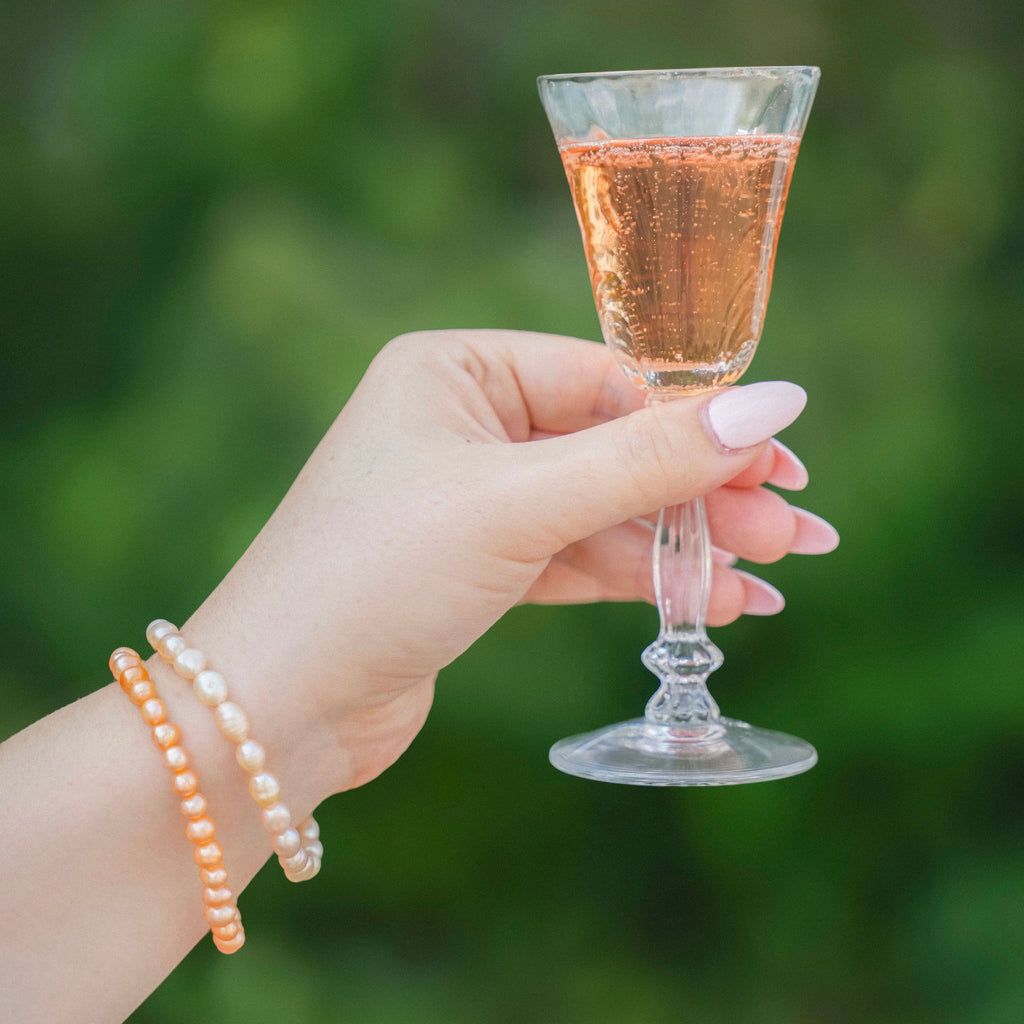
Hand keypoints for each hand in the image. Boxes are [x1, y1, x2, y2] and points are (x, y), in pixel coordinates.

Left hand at [189, 330, 837, 790]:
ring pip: (601, 511)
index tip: (782, 466)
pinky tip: (709, 603)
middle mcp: (461, 423)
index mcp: (455, 370)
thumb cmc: (376, 575)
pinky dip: (637, 580)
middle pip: (613, 447)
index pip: (607, 381)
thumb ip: (645, 457)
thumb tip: (773, 403)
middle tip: (799, 532)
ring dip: (681, 547)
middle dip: (703, 495)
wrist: (276, 705)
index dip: (699, 426)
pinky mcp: (476, 568)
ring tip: (771, 578)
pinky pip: (575, 560)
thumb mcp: (520, 505)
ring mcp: (469, 499)